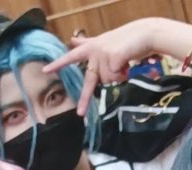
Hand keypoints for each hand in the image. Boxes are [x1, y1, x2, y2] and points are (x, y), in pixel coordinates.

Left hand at [44, 18, 163, 115]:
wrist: (146, 33)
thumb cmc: (126, 39)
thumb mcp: (104, 41)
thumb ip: (87, 43)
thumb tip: (71, 40)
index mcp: (91, 48)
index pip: (71, 57)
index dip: (59, 64)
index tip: (45, 70)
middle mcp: (95, 51)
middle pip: (90, 81)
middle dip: (84, 99)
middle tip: (80, 113)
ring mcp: (104, 55)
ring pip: (109, 80)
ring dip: (119, 75)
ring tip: (124, 63)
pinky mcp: (114, 58)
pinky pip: (117, 77)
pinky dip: (125, 73)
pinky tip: (129, 62)